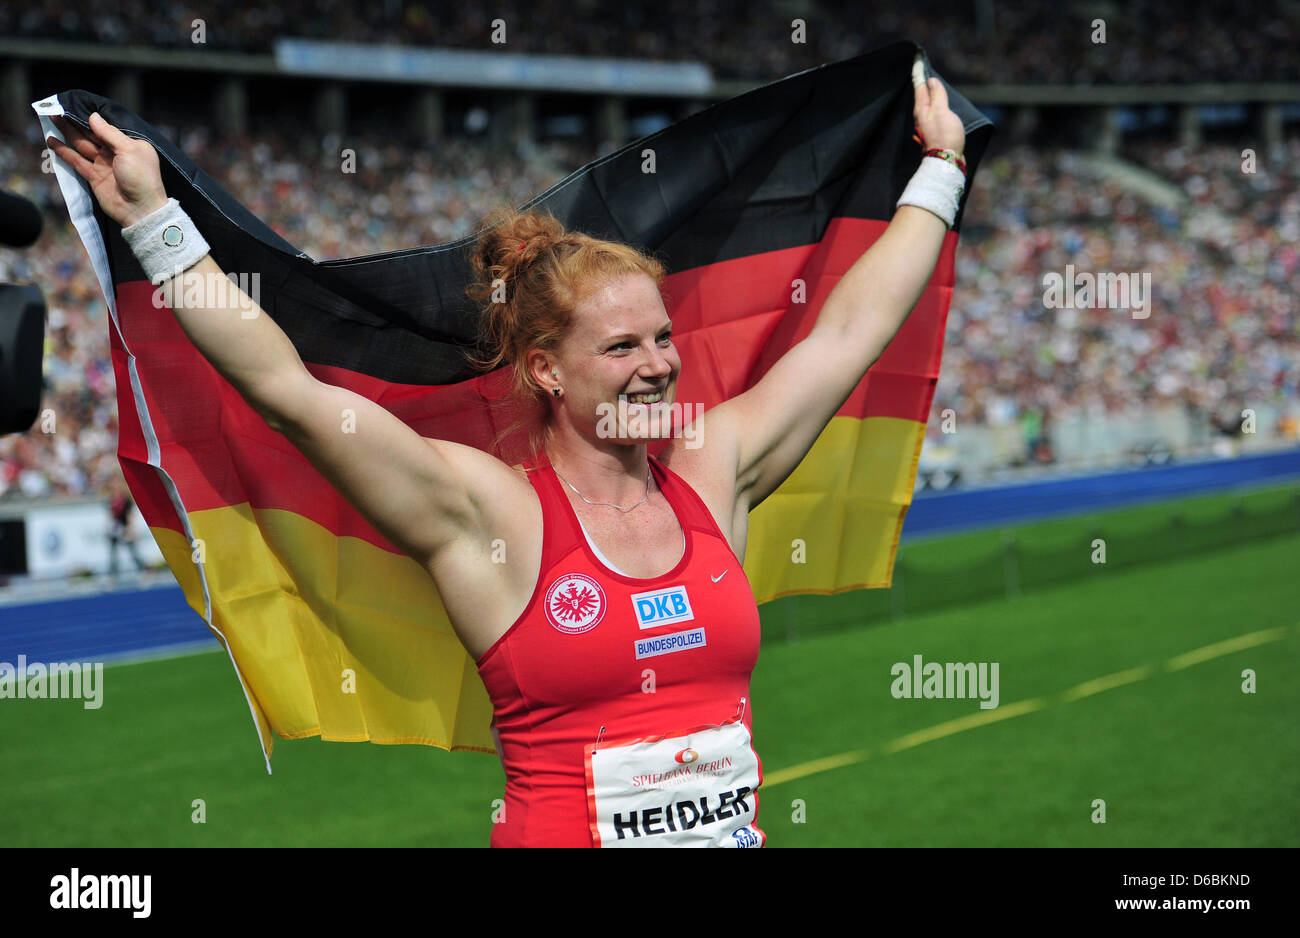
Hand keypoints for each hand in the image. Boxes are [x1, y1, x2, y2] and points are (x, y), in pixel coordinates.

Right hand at [46, 112, 168, 227]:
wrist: (140, 210)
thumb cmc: (142, 178)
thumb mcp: (130, 150)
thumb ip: (110, 133)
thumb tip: (94, 116)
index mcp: (129, 144)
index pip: (106, 126)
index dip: (90, 117)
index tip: (74, 104)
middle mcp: (116, 152)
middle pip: (91, 134)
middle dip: (74, 122)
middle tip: (56, 108)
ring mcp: (104, 164)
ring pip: (81, 145)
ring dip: (66, 133)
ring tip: (51, 118)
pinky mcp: (94, 176)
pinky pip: (76, 161)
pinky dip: (64, 152)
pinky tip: (52, 141)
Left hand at [912, 73, 964, 158]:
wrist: (946, 160)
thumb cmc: (945, 135)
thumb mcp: (942, 111)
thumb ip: (937, 95)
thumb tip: (931, 80)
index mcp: (921, 109)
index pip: (919, 85)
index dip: (919, 71)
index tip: (917, 58)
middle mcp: (921, 115)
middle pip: (922, 94)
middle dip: (923, 81)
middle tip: (923, 67)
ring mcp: (927, 123)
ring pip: (927, 104)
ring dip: (930, 93)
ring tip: (932, 82)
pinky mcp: (934, 130)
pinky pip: (933, 112)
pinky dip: (936, 103)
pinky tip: (940, 103)